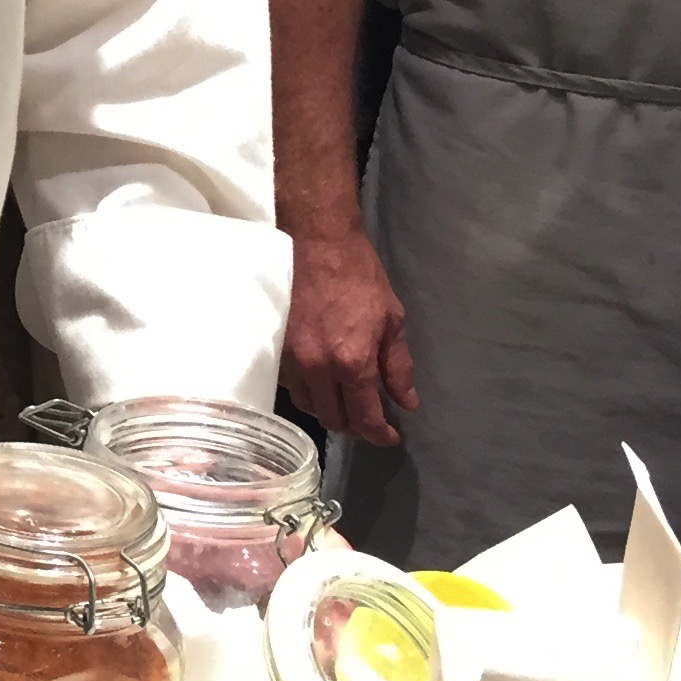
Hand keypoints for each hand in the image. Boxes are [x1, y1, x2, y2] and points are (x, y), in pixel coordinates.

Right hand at [281, 224, 415, 447]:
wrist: (316, 243)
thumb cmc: (358, 276)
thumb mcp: (391, 319)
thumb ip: (398, 366)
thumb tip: (406, 402)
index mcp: (352, 361)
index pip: (364, 417)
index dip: (379, 434)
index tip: (390, 436)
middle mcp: (318, 368)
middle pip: (332, 419)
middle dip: (355, 427)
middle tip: (370, 420)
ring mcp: (291, 360)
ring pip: (308, 406)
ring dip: (329, 411)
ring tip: (345, 403)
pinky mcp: (274, 349)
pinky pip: (291, 386)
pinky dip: (309, 392)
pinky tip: (321, 382)